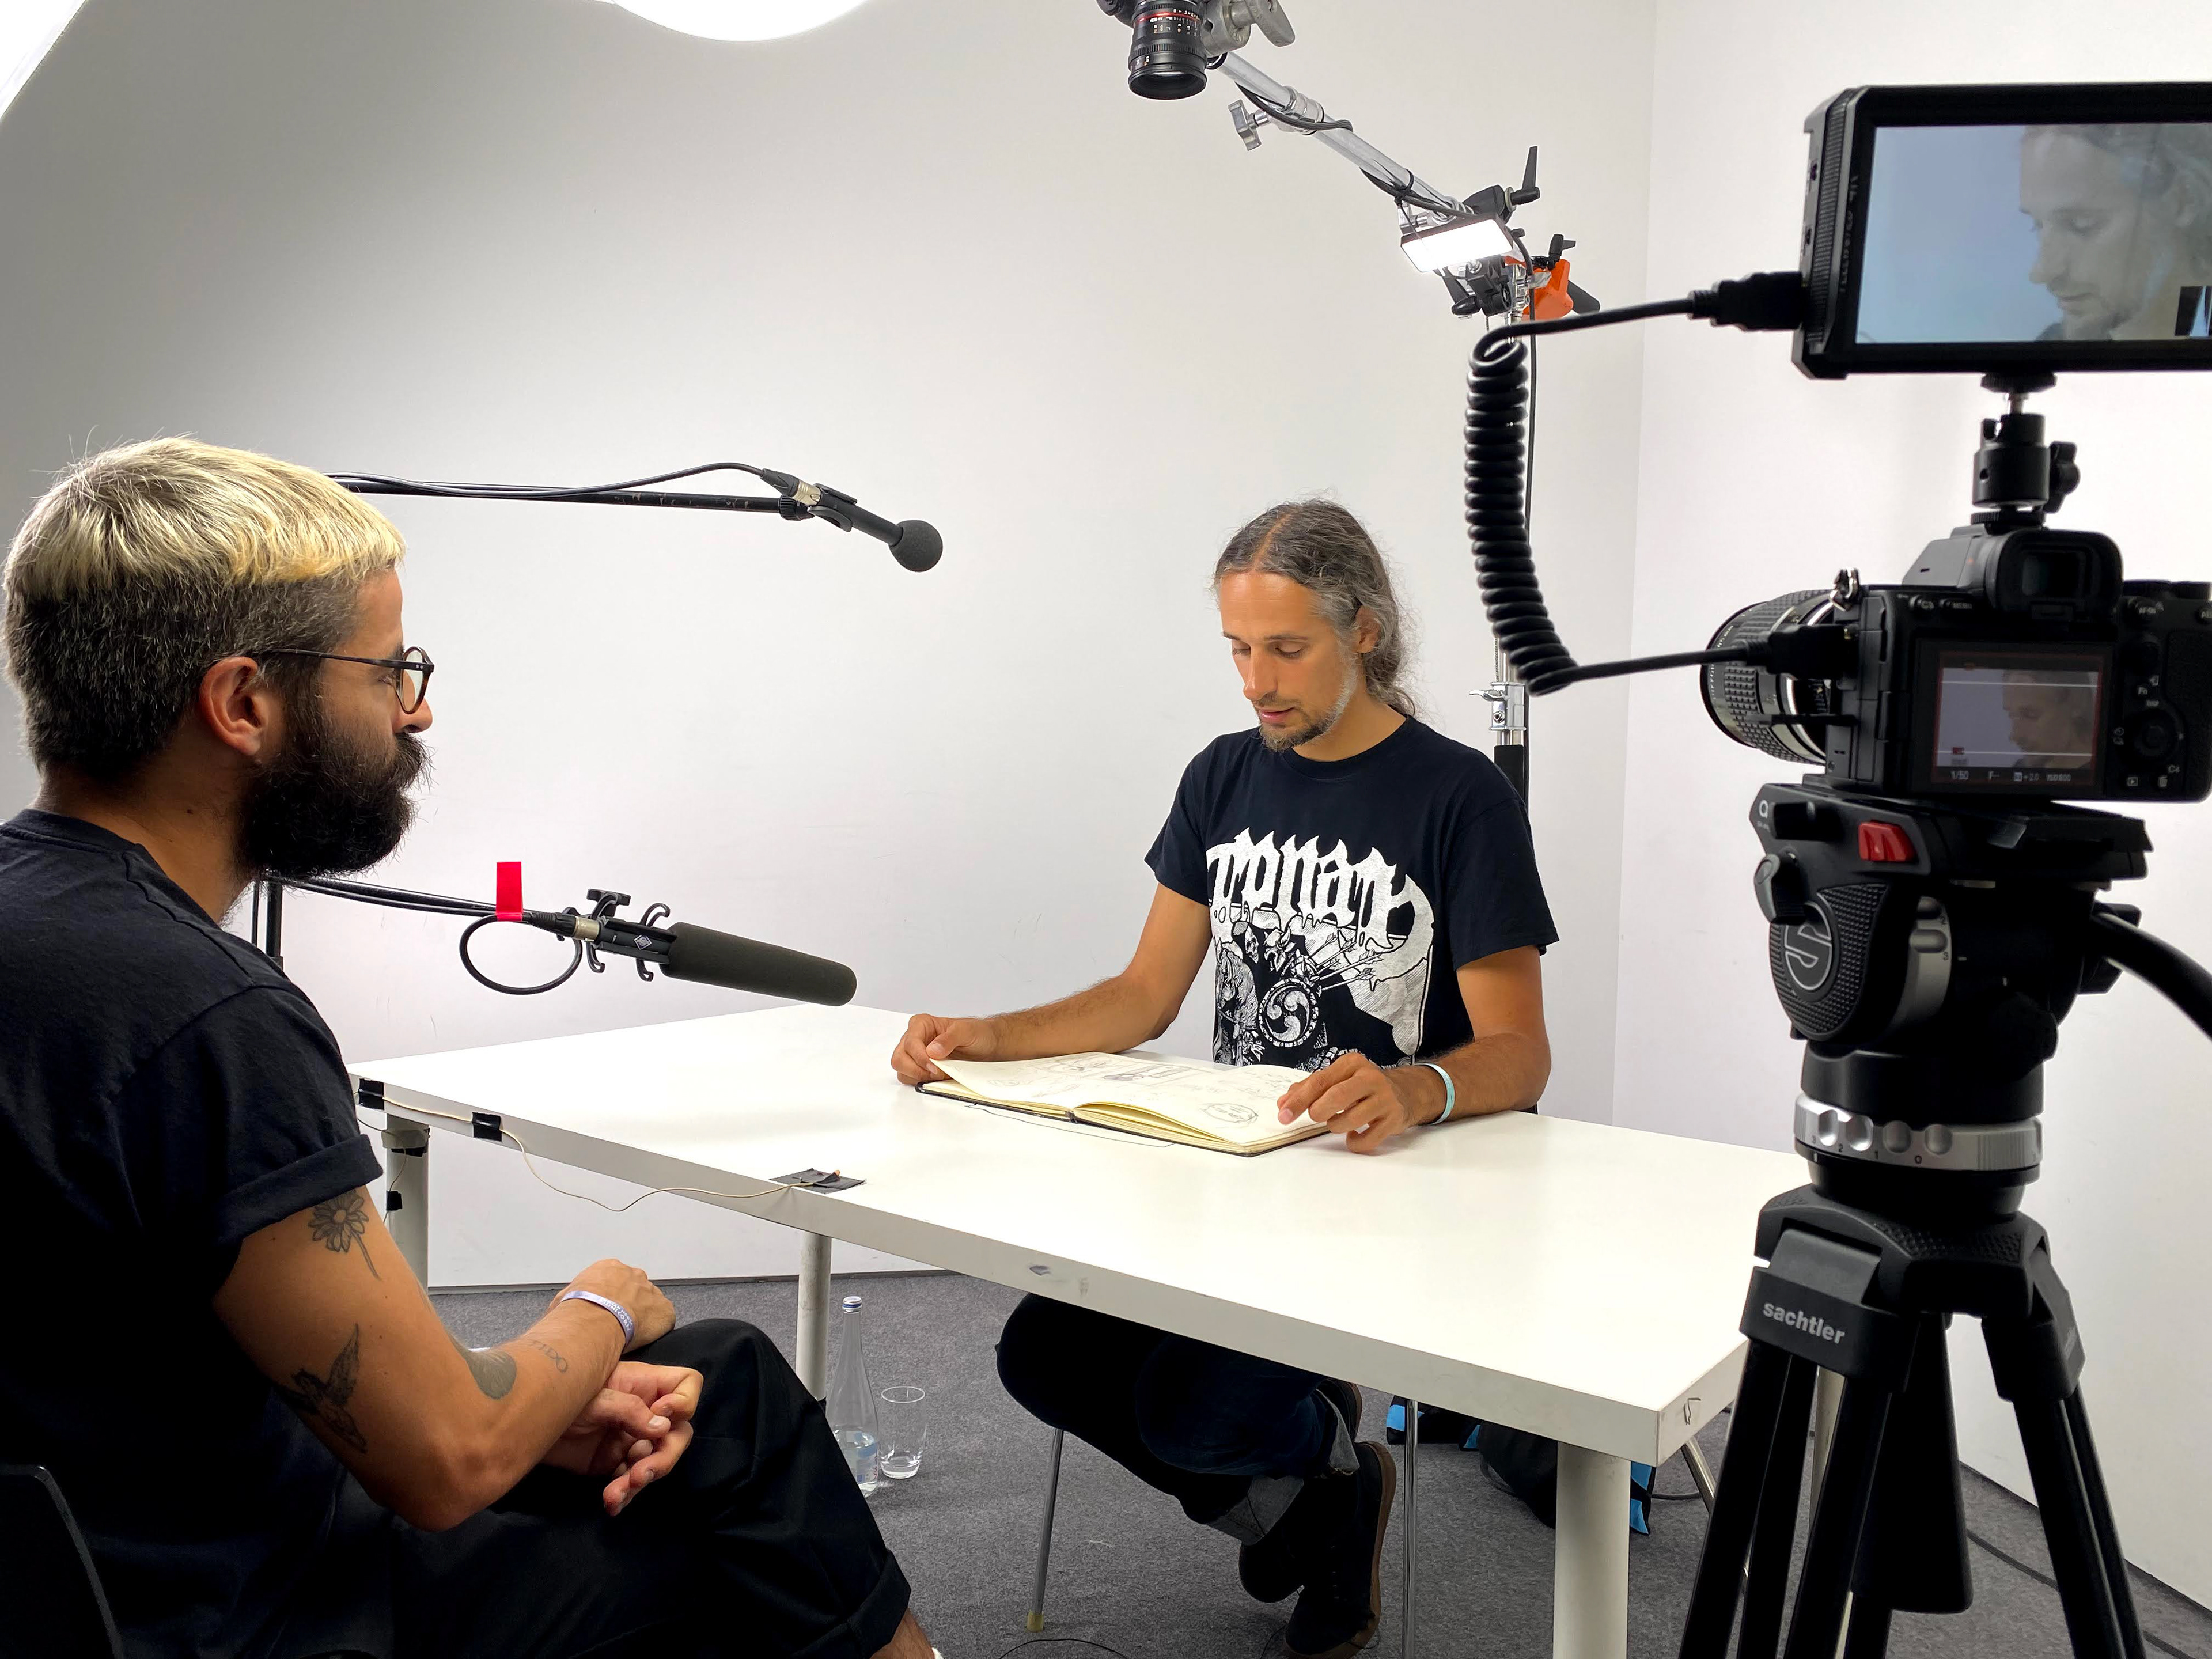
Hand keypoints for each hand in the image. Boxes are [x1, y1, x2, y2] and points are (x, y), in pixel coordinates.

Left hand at [540, 1361, 703, 1515]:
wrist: (523, 1422)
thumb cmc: (559, 1393)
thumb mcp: (595, 1397)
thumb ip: (629, 1410)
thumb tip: (663, 1428)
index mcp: (645, 1386)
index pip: (686, 1385)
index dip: (684, 1402)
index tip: (663, 1417)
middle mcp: (645, 1413)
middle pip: (677, 1433)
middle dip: (664, 1457)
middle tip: (641, 1474)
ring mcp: (630, 1439)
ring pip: (656, 1462)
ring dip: (641, 1480)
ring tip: (617, 1492)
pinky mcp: (613, 1463)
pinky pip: (630, 1482)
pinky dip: (625, 1494)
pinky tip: (612, 1503)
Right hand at [553, 1259, 675, 1350]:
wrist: (594, 1320)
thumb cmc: (575, 1311)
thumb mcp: (561, 1301)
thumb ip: (567, 1301)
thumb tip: (557, 1316)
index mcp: (609, 1269)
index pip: (612, 1283)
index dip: (609, 1300)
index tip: (604, 1313)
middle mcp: (633, 1275)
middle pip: (633, 1291)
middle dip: (626, 1306)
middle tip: (616, 1325)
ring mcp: (651, 1291)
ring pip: (648, 1305)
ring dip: (640, 1318)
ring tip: (626, 1335)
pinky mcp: (665, 1311)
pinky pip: (662, 1321)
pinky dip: (653, 1331)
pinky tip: (640, 1340)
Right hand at [890, 1013, 998, 1084]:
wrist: (986, 1043)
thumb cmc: (976, 1033)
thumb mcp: (966, 1031)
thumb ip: (949, 1039)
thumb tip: (932, 1050)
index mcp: (921, 1025)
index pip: (910, 1043)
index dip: (920, 1058)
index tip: (934, 1068)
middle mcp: (914, 1039)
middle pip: (899, 1059)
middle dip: (916, 1070)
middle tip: (936, 1074)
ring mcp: (915, 1055)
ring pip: (902, 1070)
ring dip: (919, 1077)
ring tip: (939, 1075)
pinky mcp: (920, 1068)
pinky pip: (911, 1078)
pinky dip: (922, 1081)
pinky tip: (938, 1078)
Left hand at [1276, 1053, 1434, 1153]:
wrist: (1406, 1093)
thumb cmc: (1363, 1086)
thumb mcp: (1339, 1079)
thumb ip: (1309, 1089)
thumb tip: (1283, 1104)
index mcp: (1352, 1064)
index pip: (1319, 1081)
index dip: (1298, 1100)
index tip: (1283, 1115)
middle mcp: (1370, 1077)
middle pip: (1336, 1097)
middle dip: (1318, 1112)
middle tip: (1316, 1117)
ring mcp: (1385, 1098)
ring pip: (1349, 1121)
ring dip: (1336, 1126)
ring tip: (1339, 1122)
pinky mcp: (1394, 1119)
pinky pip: (1366, 1140)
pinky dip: (1354, 1142)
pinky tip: (1353, 1135)